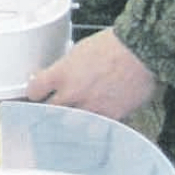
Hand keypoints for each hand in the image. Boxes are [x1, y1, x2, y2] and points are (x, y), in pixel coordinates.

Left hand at [25, 28, 158, 119]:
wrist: (141, 52)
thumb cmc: (113, 46)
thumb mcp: (78, 51)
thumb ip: (64, 68)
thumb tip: (55, 76)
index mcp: (61, 74)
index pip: (34, 91)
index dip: (34, 92)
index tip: (37, 93)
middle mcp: (72, 93)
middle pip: (49, 110)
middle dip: (50, 107)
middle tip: (53, 105)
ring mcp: (91, 107)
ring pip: (70, 122)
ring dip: (70, 118)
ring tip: (74, 114)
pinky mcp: (110, 117)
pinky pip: (94, 128)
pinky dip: (92, 125)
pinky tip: (93, 121)